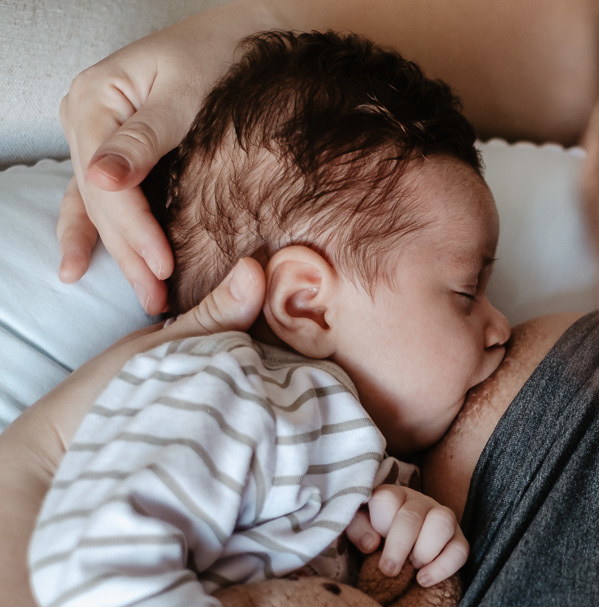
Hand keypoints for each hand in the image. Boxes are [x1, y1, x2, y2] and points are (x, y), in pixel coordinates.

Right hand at [57, 1, 276, 311]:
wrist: (241, 36)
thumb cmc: (218, 57)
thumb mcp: (185, 94)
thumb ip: (145, 139)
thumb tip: (101, 181)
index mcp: (96, 101)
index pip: (110, 184)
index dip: (136, 230)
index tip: (164, 266)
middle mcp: (86, 119)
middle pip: (101, 200)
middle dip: (129, 253)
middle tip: (157, 298)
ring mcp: (96, 135)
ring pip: (98, 205)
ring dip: (115, 253)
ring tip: (140, 296)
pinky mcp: (115, 149)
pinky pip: (94, 197)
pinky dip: (90, 231)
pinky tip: (78, 267)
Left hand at [345, 486, 468, 585]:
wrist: (399, 551)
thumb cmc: (376, 537)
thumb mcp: (359, 530)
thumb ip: (358, 530)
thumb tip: (371, 544)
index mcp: (394, 497)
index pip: (388, 498)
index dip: (380, 522)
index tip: (371, 548)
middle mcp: (420, 503)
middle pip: (413, 515)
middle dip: (399, 546)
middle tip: (389, 570)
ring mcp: (443, 519)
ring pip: (442, 523)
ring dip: (424, 551)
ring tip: (412, 569)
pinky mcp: (458, 540)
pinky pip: (460, 550)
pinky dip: (443, 567)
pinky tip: (423, 579)